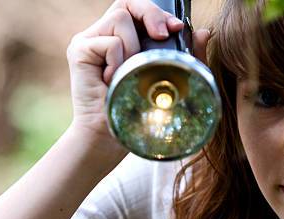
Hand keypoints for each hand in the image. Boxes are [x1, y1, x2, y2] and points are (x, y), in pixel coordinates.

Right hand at [66, 0, 209, 148]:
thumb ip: (188, 57)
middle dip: (150, 14)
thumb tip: (205, 32)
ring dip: (133, 46)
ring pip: (119, 18)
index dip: (156, 13)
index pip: (136, 9)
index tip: (176, 28)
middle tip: (163, 35)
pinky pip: (108, 42)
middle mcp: (102, 35)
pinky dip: (118, 60)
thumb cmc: (135, 115)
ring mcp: (88, 41)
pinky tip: (113, 80)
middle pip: (126, 3)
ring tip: (128, 73)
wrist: (107, 140)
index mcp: (121, 40)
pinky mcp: (79, 51)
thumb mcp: (170, 82)